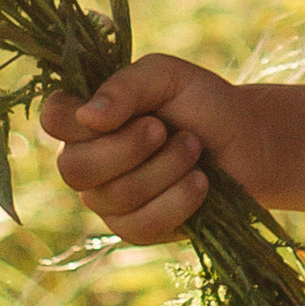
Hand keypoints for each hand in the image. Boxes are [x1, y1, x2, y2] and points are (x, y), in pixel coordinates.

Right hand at [39, 55, 274, 242]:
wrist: (251, 144)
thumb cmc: (204, 103)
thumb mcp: (168, 77)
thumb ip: (126, 86)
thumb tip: (88, 117)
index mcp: (89, 117)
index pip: (53, 118)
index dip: (75, 120)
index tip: (117, 114)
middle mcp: (90, 158)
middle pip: (75, 168)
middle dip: (128, 149)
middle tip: (165, 130)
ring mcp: (109, 199)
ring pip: (113, 198)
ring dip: (165, 169)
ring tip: (194, 149)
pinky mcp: (136, 229)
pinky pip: (139, 226)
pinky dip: (177, 201)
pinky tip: (200, 183)